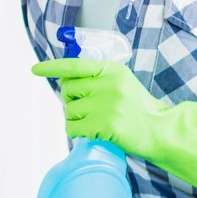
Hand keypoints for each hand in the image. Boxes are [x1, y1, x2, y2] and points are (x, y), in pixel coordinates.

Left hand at [31, 58, 167, 154]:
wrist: (160, 131)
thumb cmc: (138, 109)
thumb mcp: (122, 83)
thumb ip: (97, 79)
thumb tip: (65, 81)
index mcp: (112, 71)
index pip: (74, 65)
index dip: (52, 67)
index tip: (36, 69)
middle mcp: (108, 85)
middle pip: (67, 90)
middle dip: (71, 100)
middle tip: (89, 109)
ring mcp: (106, 105)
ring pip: (68, 110)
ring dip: (75, 118)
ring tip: (95, 122)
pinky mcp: (104, 125)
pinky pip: (72, 127)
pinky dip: (77, 132)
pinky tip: (92, 132)